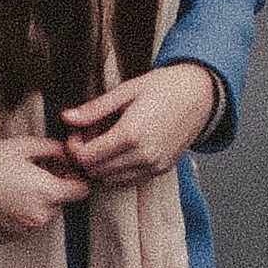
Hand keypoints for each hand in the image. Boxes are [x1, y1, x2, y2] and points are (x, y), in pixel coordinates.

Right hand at [0, 125, 90, 239]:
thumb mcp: (24, 145)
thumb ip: (54, 148)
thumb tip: (68, 153)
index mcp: (48, 193)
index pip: (82, 191)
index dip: (77, 178)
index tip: (65, 170)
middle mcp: (39, 217)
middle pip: (61, 203)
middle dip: (53, 189)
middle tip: (34, 173)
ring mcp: (23, 230)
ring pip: (43, 215)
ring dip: (37, 202)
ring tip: (15, 185)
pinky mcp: (8, 237)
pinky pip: (25, 225)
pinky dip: (20, 214)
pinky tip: (4, 198)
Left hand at [58, 62, 218, 187]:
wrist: (201, 94)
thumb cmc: (165, 87)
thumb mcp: (126, 91)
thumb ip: (95, 108)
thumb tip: (66, 117)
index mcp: (131, 134)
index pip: (87, 158)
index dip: (74, 147)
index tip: (76, 133)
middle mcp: (143, 155)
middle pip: (95, 171)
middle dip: (85, 156)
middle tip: (90, 134)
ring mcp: (154, 166)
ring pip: (109, 180)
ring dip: (100, 165)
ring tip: (106, 140)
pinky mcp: (160, 170)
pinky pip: (127, 180)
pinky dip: (116, 170)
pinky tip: (120, 149)